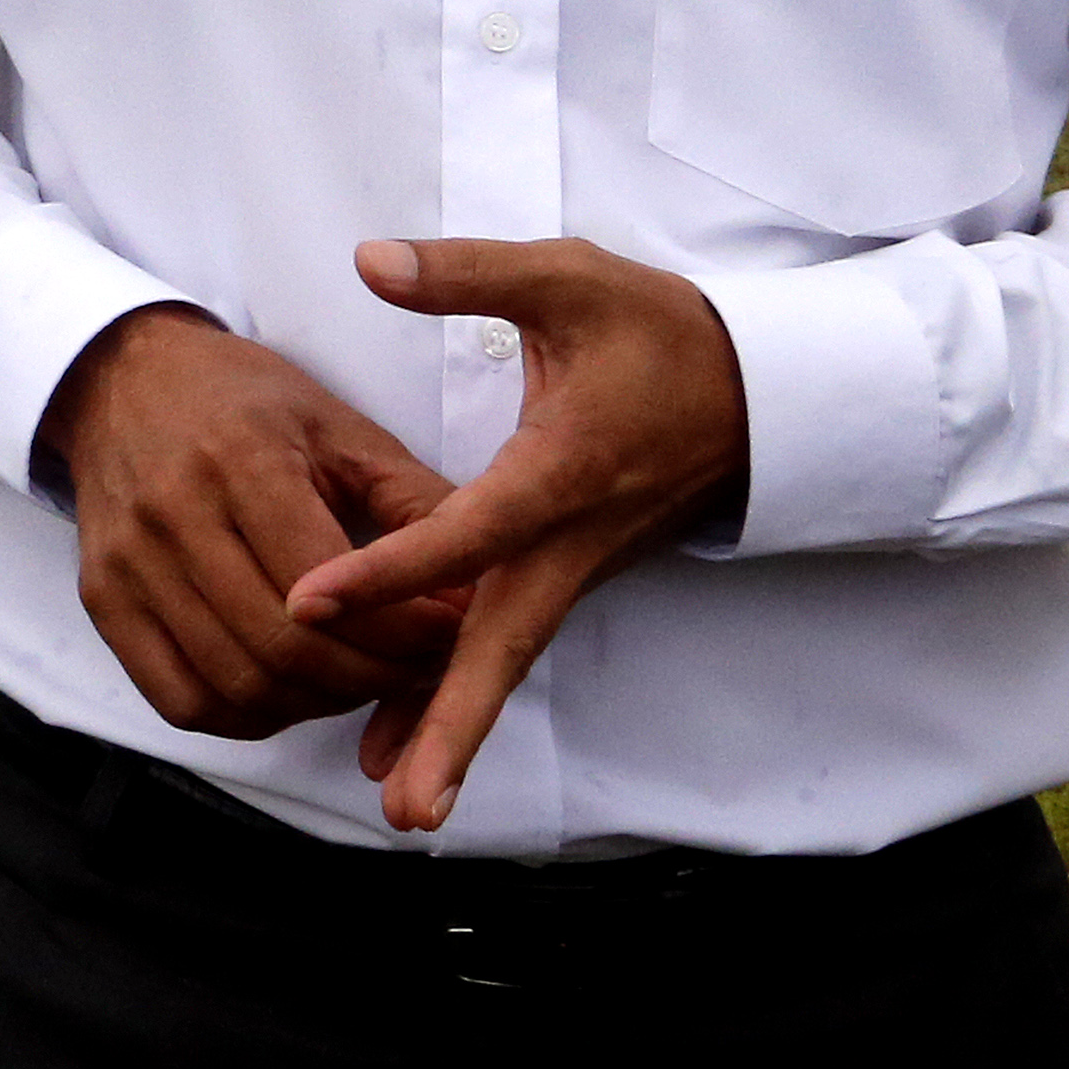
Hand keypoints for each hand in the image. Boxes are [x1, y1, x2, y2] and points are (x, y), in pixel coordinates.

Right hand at [38, 305, 468, 742]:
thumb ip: (417, 507)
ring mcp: (128, 565)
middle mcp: (172, 515)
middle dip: (369, 678)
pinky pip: (181, 700)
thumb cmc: (243, 400)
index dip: (401, 632)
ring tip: (357, 677)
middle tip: (414, 669)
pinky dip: (246, 715)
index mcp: (239, 460)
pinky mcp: (103, 601)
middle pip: (284, 650)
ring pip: (236, 685)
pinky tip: (287, 689)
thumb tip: (479, 596)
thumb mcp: (340, 428)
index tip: (447, 636)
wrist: (121, 377)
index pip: (329, 588)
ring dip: (314, 704)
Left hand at [285, 238, 749, 833]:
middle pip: (502, 646)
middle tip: (404, 802)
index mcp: (562, 471)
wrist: (757, 391)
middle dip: (450, 722)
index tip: (311, 600)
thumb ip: (469, 274)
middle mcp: (569, 541)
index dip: (391, 568)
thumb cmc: (660, 332)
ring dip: (456, 732)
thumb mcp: (571, 278)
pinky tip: (410, 751)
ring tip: (402, 807)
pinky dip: (462, 699)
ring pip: (506, 660)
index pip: (470, 531)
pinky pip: (509, 647)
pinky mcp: (568, 578)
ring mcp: (573, 570)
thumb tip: (372, 261)